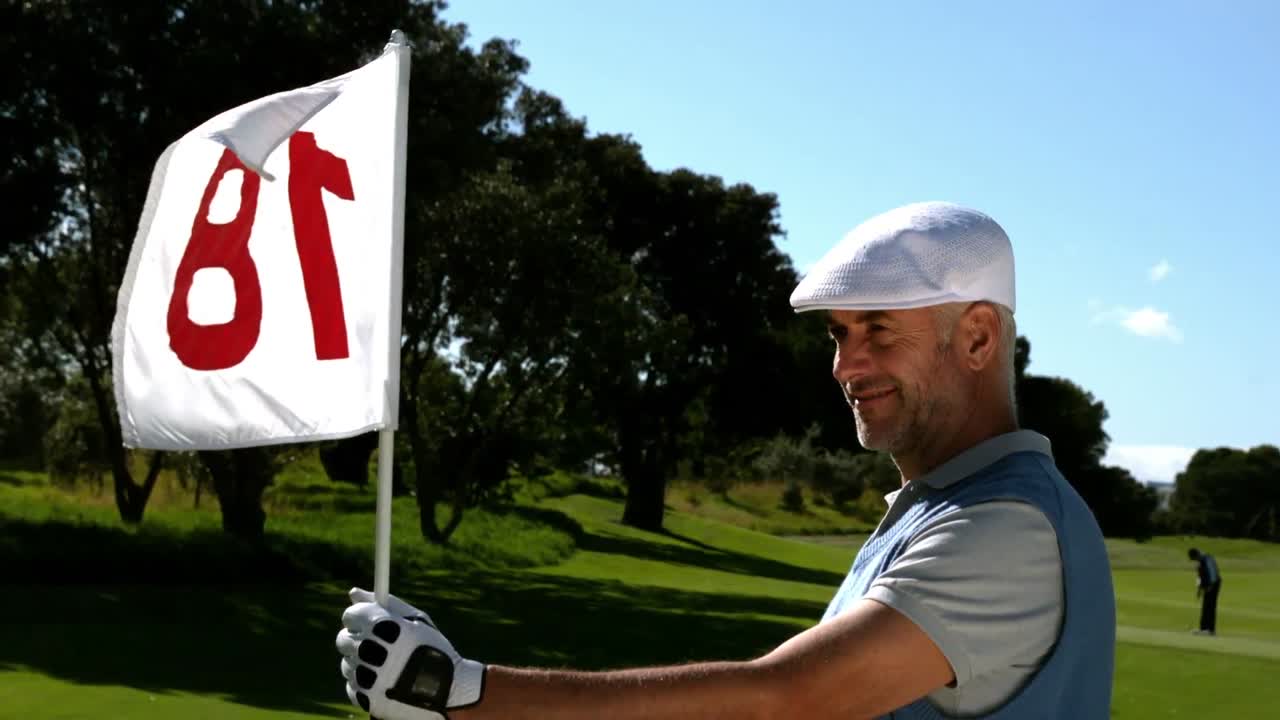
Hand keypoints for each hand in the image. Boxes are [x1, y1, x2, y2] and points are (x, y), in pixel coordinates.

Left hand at [336, 588, 485, 719]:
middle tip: (374, 644)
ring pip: (347, 664)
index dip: (359, 617)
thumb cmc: (434, 649)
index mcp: (383, 626)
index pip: (351, 615)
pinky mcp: (365, 699)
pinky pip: (353, 687)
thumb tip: (354, 593)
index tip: (367, 622)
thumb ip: (385, 605)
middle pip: (343, 640)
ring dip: (361, 663)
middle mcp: (370, 650)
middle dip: (356, 640)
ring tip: (387, 666)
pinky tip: (385, 682)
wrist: (449, 691)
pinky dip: (364, 684)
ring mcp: (366, 677)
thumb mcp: (417, 620)